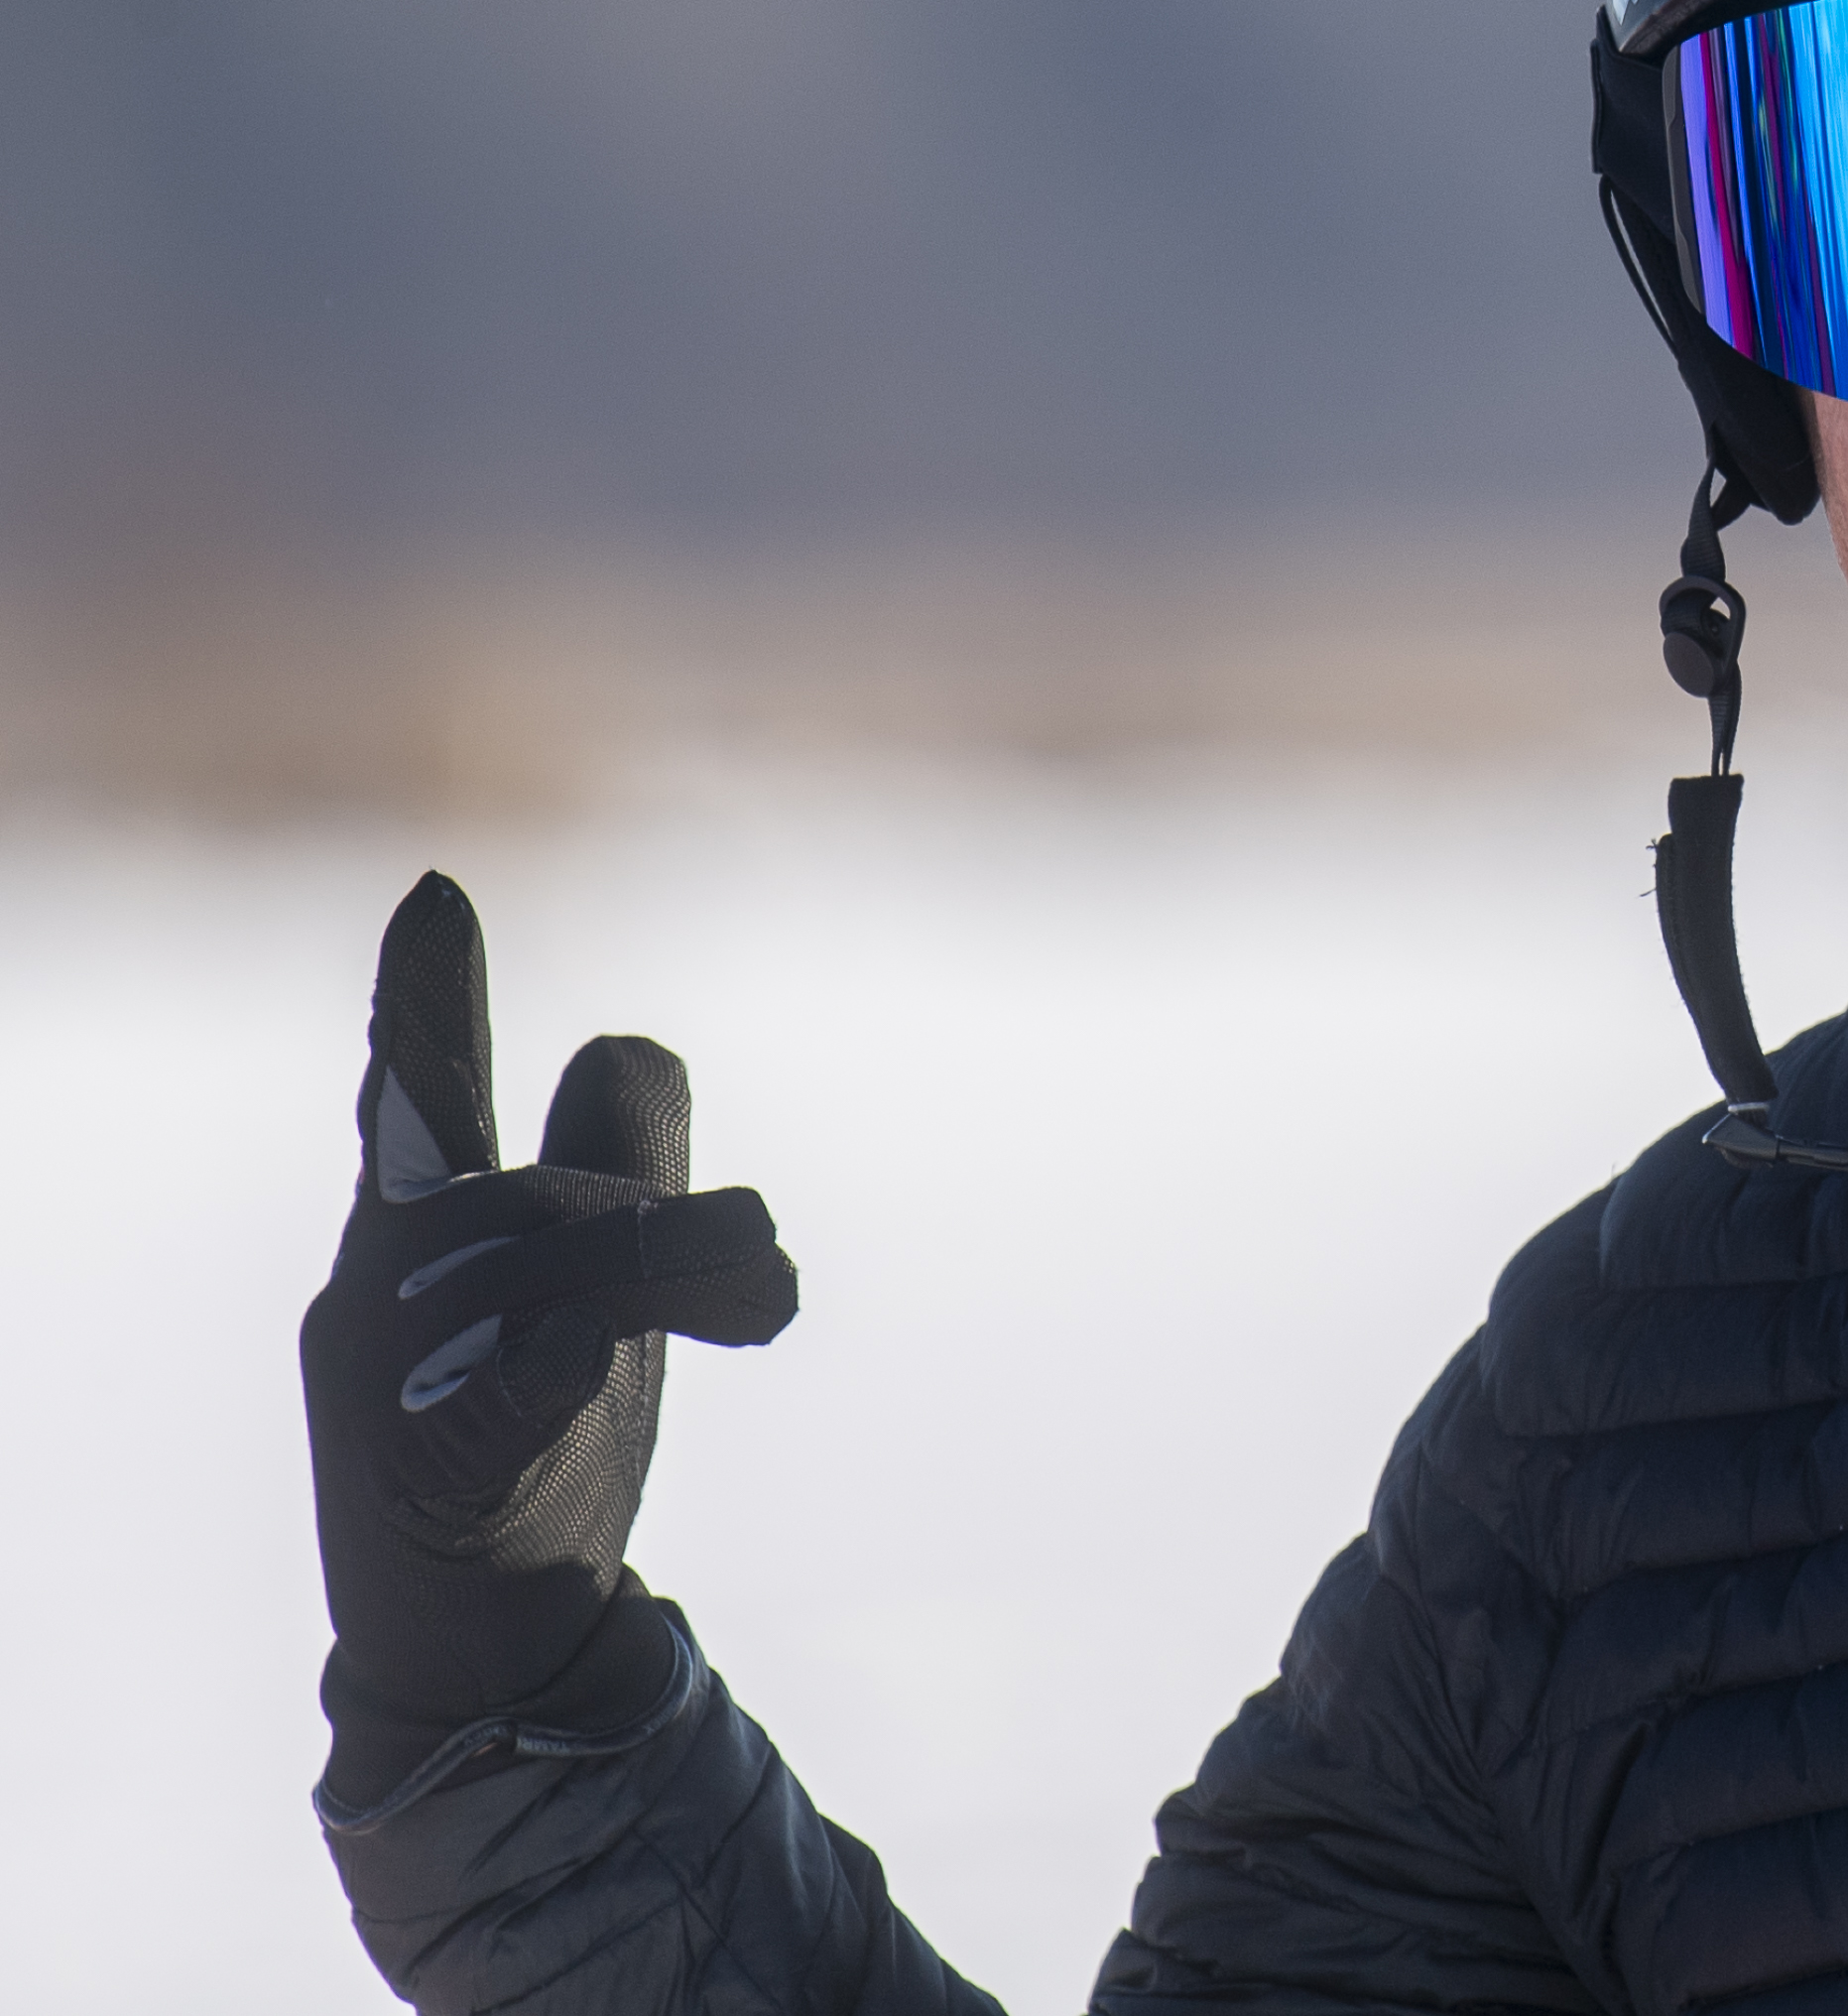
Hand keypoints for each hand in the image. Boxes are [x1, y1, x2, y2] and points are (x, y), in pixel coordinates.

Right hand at [300, 873, 796, 1792]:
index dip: (428, 996)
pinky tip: (579, 1353)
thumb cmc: (538, 1442)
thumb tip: (632, 1042)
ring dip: (683, 1281)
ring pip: (566, 1278)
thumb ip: (622, 1166)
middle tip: (773, 1276)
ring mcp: (391, 1381)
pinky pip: (504, 1392)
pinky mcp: (422, 1473)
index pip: (427, 1091)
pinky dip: (553, 1367)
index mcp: (424, 1230)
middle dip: (683, 1230)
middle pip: (565, 1196)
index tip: (436, 894)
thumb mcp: (598, 1290)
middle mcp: (387, 1285)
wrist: (495, 1640)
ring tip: (763, 1300)